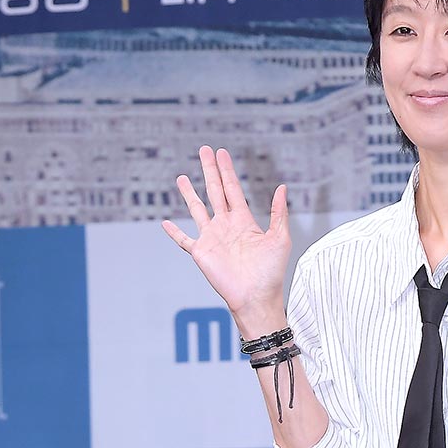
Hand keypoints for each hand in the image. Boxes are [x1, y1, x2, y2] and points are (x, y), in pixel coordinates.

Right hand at [161, 145, 288, 320]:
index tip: (221, 153)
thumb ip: (279, 213)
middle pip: (215, 191)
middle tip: (204, 150)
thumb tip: (282, 187)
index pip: (233, 189)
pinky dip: (174, 233)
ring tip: (181, 178)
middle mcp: (226, 226)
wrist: (256, 298)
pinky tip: (164, 223)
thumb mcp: (279, 239)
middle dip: (209, 170)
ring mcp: (212, 238)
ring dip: (189, 193)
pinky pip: (184, 240)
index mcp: (244, 221)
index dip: (226, 170)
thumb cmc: (271, 273)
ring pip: (197, 209)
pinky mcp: (201, 253)